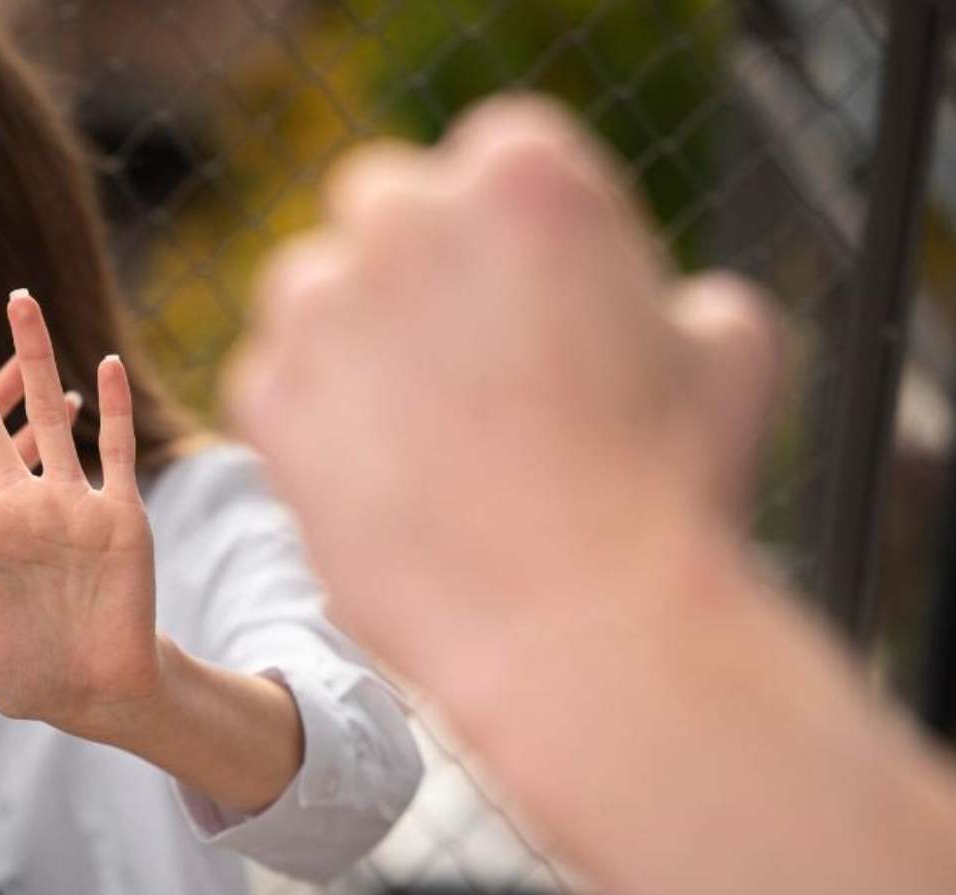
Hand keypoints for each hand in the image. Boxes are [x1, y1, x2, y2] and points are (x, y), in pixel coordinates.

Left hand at [0, 293, 158, 737]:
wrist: (95, 694)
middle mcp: (15, 505)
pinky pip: (113, 450)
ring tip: (19, 300)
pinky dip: (110, 409)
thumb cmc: (22, 674)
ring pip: (45, 416)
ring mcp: (67, 504)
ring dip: (33, 360)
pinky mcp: (116, 515)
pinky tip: (102, 365)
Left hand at [226, 97, 779, 687]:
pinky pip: (274, 381)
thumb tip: (664, 306)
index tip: (527, 305)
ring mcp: (319, 304)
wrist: (580, 628)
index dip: (509, 240)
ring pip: (311, 290)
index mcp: (522, 171)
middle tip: (458, 362)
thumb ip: (677, 293)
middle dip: (413, 268)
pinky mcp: (266, 392)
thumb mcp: (731, 351)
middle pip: (383, 207)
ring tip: (422, 434)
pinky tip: (381, 482)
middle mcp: (403, 215)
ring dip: (350, 336)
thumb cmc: (671, 489)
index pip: (490, 163)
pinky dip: (312, 421)